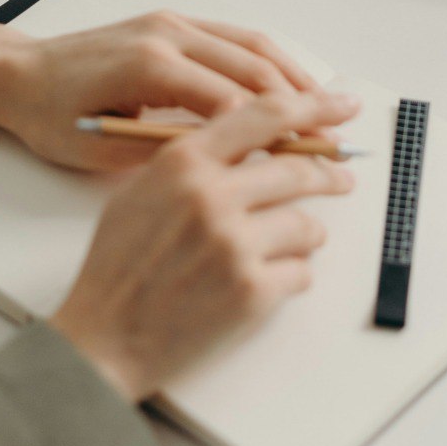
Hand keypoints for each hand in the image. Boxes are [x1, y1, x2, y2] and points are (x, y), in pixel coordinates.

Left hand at [0, 11, 321, 170]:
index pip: (233, 102)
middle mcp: (168, 34)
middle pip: (254, 67)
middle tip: (336, 132)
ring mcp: (172, 22)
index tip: (308, 157)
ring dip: (294, 75)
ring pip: (252, 45)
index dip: (276, 132)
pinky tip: (289, 83)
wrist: (17, 73)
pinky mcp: (172, 22)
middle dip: (301, 102)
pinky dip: (269, 59)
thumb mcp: (104, 150)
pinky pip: (234, 36)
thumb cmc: (51, 117)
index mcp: (150, 66)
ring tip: (328, 106)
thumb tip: (228, 165)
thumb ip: (167, 153)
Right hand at [50, 90, 360, 400]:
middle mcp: (212, 196)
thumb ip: (196, 156)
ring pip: (308, 225)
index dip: (314, 107)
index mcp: (184, 162)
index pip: (266, 114)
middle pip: (299, 169)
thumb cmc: (119, 265)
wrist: (103, 339)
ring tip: (287, 246)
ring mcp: (234, 245)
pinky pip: (302, 272)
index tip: (343, 106)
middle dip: (330, 175)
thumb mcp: (143, 188)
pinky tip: (264, 283)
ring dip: (306, 236)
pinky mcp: (251, 292)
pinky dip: (291, 277)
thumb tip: (250, 131)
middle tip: (342, 178)